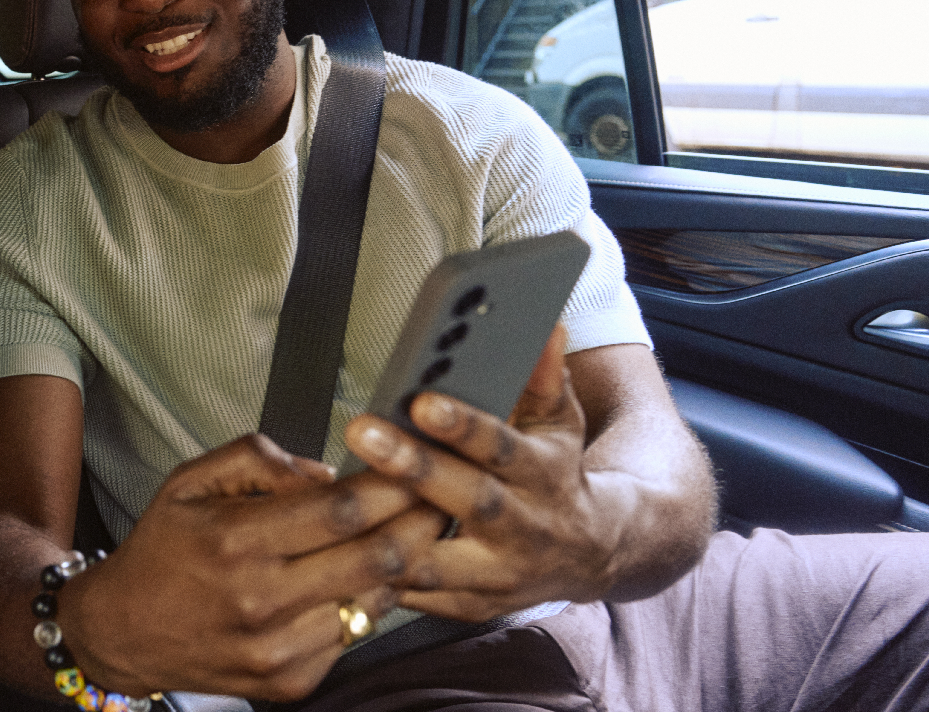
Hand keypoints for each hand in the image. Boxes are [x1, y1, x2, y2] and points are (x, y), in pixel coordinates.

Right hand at [56, 434, 444, 702]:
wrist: (124, 632)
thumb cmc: (160, 552)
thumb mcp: (189, 481)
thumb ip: (256, 459)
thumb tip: (325, 472)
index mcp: (234, 542)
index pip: (340, 512)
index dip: (390, 486)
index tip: (416, 467)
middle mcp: (259, 600)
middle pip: (373, 558)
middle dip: (417, 522)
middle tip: (438, 497)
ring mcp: (278, 649)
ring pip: (374, 601)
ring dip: (401, 565)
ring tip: (412, 534)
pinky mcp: (291, 681)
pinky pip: (354, 636)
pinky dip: (367, 604)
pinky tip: (362, 579)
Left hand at [343, 326, 617, 620]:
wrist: (592, 553)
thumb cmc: (557, 474)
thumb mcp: (561, 423)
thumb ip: (544, 376)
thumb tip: (544, 322)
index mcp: (544, 475)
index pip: (502, 447)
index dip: (464, 426)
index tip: (423, 400)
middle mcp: (524, 528)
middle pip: (466, 499)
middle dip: (413, 466)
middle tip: (361, 431)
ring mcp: (498, 574)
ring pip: (435, 561)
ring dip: (385, 533)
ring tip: (336, 501)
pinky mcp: (471, 607)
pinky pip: (416, 598)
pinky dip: (378, 580)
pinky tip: (336, 553)